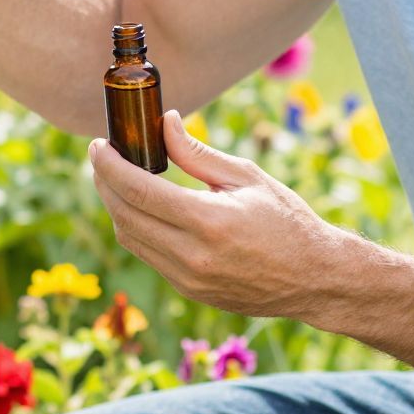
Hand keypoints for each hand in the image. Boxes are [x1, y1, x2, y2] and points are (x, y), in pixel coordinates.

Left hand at [88, 111, 340, 318]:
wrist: (315, 278)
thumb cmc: (287, 219)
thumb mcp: (246, 176)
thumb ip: (197, 153)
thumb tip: (163, 122)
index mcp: (208, 222)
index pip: (137, 190)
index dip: (109, 165)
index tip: (98, 144)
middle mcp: (192, 256)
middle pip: (124, 215)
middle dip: (104, 183)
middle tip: (102, 157)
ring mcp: (188, 279)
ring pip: (130, 239)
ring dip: (116, 207)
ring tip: (117, 178)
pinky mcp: (189, 291)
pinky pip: (148, 256)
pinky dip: (136, 228)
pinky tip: (141, 207)